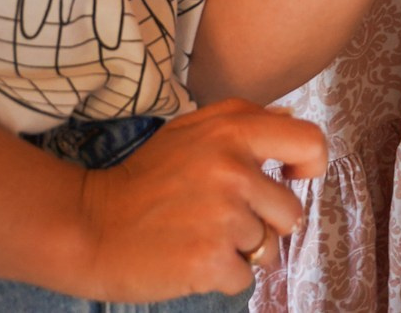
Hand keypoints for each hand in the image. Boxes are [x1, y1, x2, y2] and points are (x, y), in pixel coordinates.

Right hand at [74, 100, 327, 298]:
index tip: (292, 176)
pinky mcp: (212, 259)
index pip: (310, 142)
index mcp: (231, 133)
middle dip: (264, 223)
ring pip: (268, 249)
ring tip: (199, 236)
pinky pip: (244, 278)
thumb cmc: (142, 180)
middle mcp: (233, 171)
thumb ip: (239, 121)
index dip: (310, 164)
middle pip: (290, 212)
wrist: (90, 225)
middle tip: (220, 219)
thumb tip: (288, 121)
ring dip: (240, 251)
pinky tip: (189, 257)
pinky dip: (221, 275)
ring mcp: (224, 217)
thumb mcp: (188, 132)